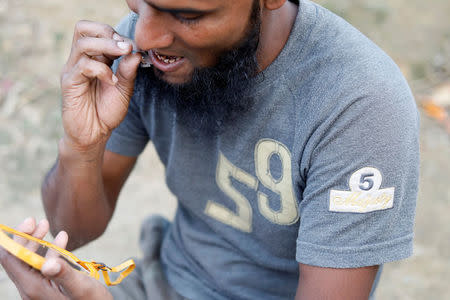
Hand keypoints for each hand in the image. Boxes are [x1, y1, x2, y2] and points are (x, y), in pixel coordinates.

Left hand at [0, 218, 112, 299]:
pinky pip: (41, 268)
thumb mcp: (81, 288)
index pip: (12, 260)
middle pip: (18, 260)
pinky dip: (48, 252)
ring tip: (47, 226)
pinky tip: (61, 240)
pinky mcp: (47, 289)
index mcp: (33, 290)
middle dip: (26, 238)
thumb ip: (64, 274)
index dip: (17, 239)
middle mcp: (30, 291)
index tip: (31, 221)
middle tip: (38, 221)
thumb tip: (48, 263)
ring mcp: (38, 291)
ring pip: (29, 262)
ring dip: (36, 243)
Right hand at [60, 20, 141, 149]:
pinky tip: (113, 81)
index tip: (132, 46)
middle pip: (83, 29)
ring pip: (82, 44)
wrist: (95, 135)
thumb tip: (136, 52)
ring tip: (122, 56)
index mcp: (93, 59)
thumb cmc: (107, 112)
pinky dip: (102, 70)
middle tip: (126, 46)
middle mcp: (80, 61)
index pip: (96, 32)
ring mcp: (72, 71)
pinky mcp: (69, 83)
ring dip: (106, 47)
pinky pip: (83, 66)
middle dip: (107, 33)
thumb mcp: (124, 90)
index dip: (115, 34)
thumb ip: (129, 71)